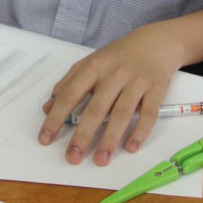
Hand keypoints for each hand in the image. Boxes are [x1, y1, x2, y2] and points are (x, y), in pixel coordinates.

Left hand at [37, 24, 181, 165]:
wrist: (154, 43)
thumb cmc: (118, 56)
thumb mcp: (90, 63)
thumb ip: (68, 84)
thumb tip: (47, 108)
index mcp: (94, 68)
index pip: (70, 95)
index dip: (56, 118)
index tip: (46, 138)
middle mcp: (114, 74)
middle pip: (96, 108)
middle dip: (83, 135)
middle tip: (73, 156)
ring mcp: (136, 82)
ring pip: (122, 113)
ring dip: (110, 139)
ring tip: (101, 160)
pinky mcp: (156, 89)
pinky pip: (148, 114)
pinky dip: (140, 131)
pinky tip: (131, 147)